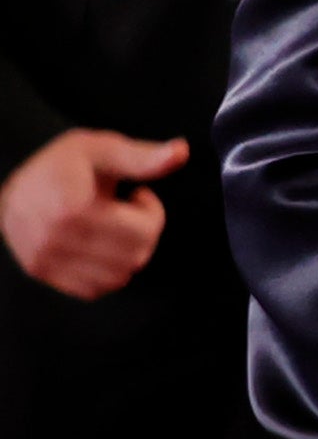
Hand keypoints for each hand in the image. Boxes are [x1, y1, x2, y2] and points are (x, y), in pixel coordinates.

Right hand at [2, 128, 185, 299]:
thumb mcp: (102, 149)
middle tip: (128, 212)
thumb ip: (142, 156)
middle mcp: (55, 237)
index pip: (142, 231)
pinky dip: (106, 271)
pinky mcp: (42, 272)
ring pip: (118, 276)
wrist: (16, 187)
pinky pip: (94, 288)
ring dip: (127, 254)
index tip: (139, 195)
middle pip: (135, 255)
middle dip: (144, 233)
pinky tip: (98, 245)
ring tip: (112, 227)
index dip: (151, 212)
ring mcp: (46, 258)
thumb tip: (181, 152)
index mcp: (72, 206)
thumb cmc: (63, 165)